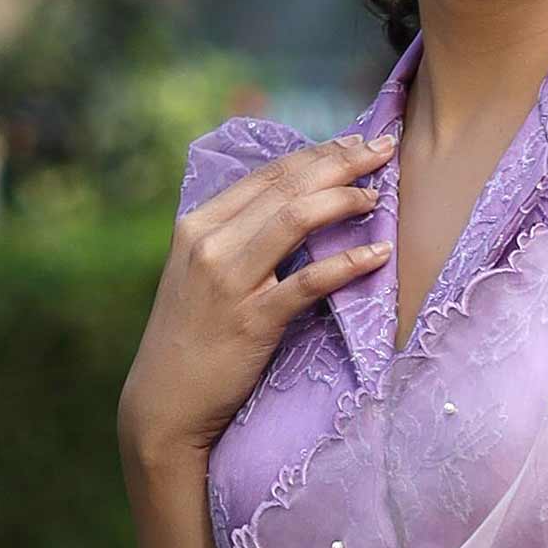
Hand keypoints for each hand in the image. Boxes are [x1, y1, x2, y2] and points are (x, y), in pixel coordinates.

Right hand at [118, 129, 395, 466]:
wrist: (165, 404)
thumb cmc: (191, 341)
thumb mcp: (201, 276)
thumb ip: (235, 241)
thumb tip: (289, 213)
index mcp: (199, 224)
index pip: (267, 175)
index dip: (317, 154)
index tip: (356, 144)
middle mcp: (211, 243)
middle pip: (286, 186)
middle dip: (340, 162)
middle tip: (383, 150)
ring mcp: (230, 281)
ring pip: (295, 219)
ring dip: (344, 200)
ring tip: (379, 196)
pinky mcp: (252, 321)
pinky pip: (308, 282)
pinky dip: (348, 263)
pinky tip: (379, 255)